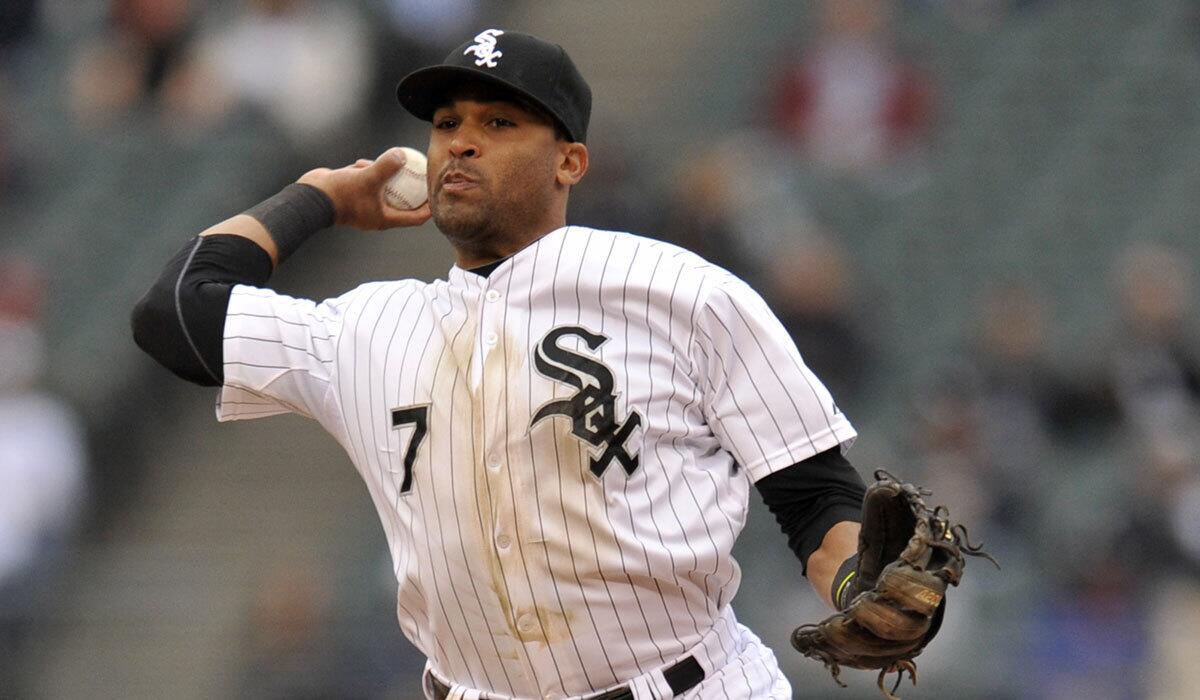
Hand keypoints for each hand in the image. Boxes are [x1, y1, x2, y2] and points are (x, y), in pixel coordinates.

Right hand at [298, 148, 431, 230]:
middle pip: (402, 203)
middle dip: (411, 190)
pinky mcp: (352, 195)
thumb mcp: (367, 177)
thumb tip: (402, 154)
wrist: (310, 197)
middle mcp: (375, 215)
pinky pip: (366, 183)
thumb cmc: (340, 193)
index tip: (437, 196)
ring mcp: (363, 205)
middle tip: (421, 175)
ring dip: (385, 176)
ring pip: (382, 190)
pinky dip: (366, 173)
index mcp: (383, 219)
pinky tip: (362, 163)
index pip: (415, 218)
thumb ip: (386, 166)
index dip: (429, 209)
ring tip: (386, 162)